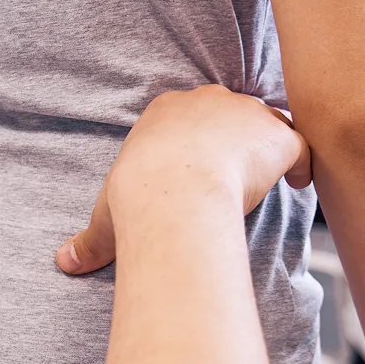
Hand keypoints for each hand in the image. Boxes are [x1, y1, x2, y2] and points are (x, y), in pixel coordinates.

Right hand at [56, 85, 312, 274]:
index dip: (200, 140)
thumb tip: (62, 263)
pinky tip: (296, 187)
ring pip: (268, 124)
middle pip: (232, 110)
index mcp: (165, 111)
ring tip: (269, 181)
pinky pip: (300, 144)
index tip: (202, 167)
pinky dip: (302, 165)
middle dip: (236, 138)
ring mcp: (246, 114)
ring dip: (269, 150)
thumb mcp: (107, 218)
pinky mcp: (276, 135)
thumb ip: (91, 239)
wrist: (174, 192)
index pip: (191, 115)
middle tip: (236, 173)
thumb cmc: (136, 200)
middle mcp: (207, 100)